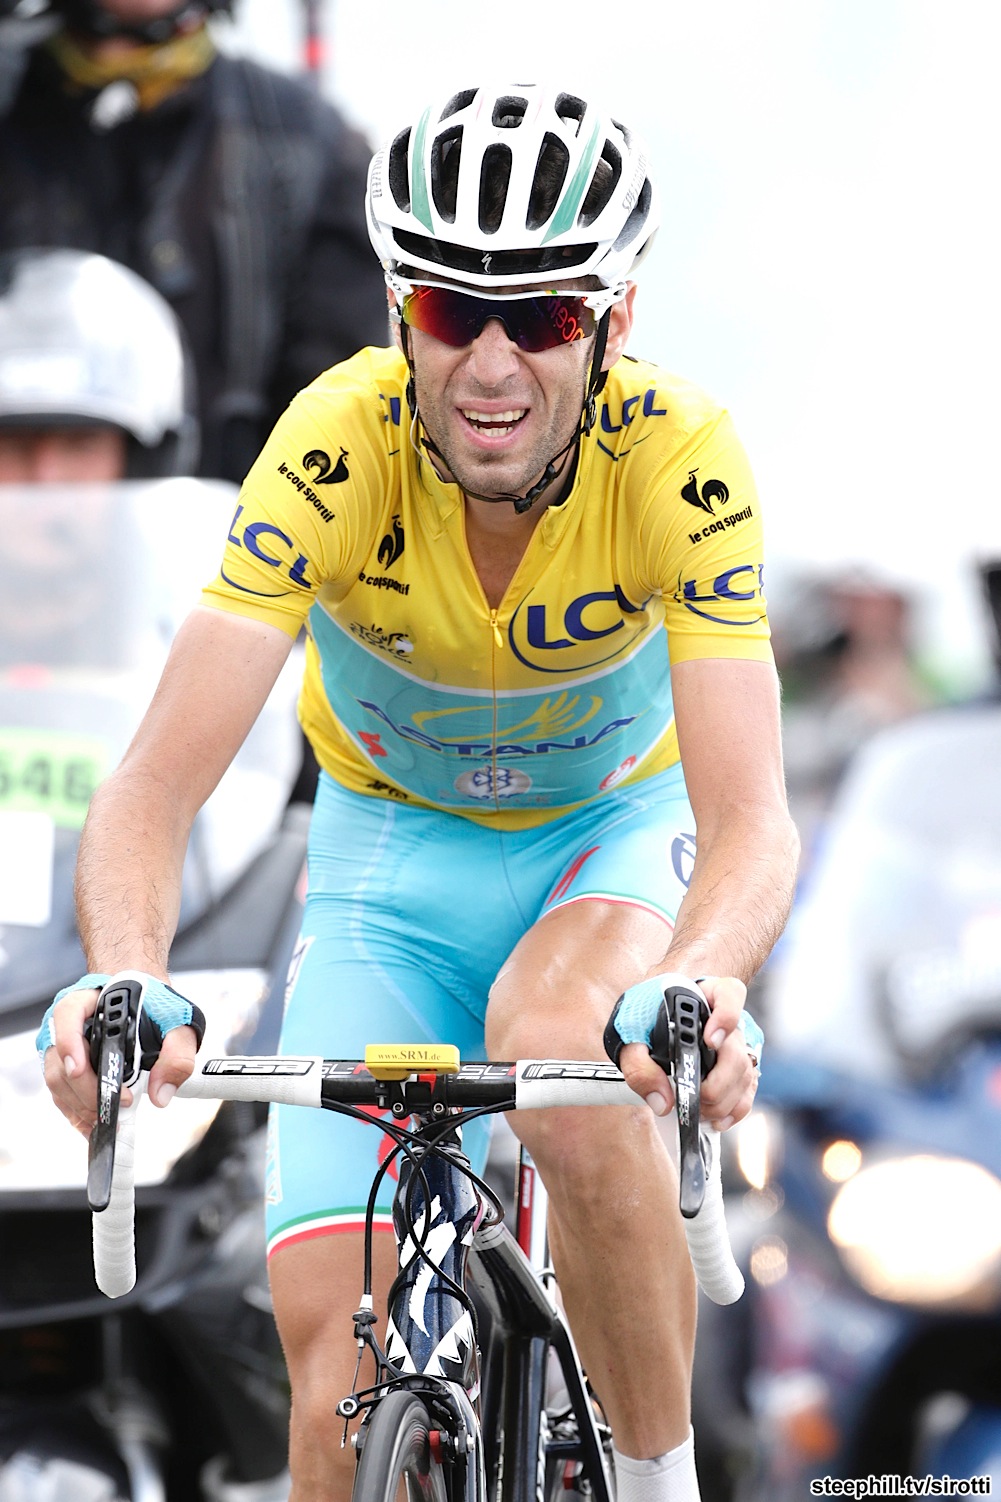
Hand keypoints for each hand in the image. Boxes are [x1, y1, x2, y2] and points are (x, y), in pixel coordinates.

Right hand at [37, 973, 203, 1135]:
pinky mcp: (66, 1065)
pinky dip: (75, 1110)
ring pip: (57, 1079)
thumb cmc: (154, 1003)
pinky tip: (92, 1122)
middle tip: (113, 1105)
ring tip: (107, 1119)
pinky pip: (61, 1091)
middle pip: (61, 1058)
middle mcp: (69, 1021)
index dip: (70, 1044)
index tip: (79, 1069)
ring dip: (80, 1105)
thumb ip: (177, 1054)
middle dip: (85, 1089)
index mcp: (90, 999)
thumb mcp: (176, 1021)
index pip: (68, 1014)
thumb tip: (161, 1093)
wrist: (145, 995)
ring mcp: (63, 1044)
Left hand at [607, 971, 759, 1128]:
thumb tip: (663, 1101)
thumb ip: (640, 1064)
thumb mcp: (632, 1032)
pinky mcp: (739, 1065)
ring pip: (745, 1073)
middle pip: (736, 1050)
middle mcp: (726, 1017)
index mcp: (703, 995)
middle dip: (718, 1083)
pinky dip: (735, 1109)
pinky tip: (717, 1119)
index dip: (725, 1018)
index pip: (730, 994)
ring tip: (698, 1110)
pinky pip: (748, 1089)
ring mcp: (736, 1042)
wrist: (650, 1018)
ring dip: (723, 1100)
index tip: (710, 1040)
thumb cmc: (645, 1018)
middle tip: (696, 1097)